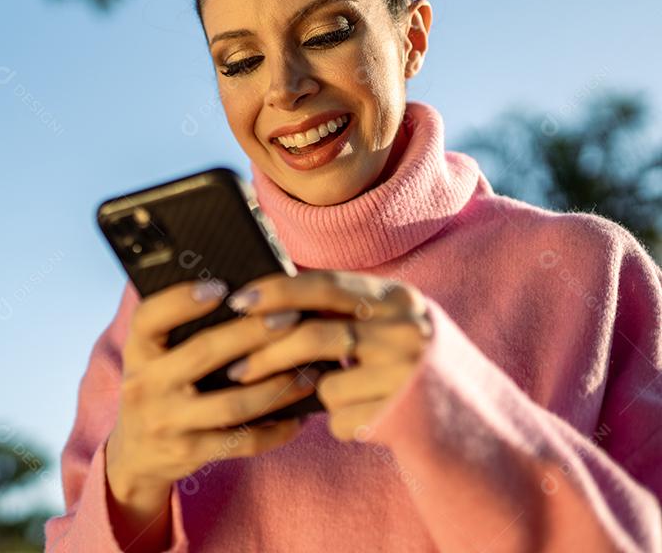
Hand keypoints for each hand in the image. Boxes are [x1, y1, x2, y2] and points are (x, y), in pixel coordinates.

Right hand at [106, 277, 318, 496]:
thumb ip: (181, 328)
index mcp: (137, 350)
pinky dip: (275, 429)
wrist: (136, 452)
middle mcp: (146, 384)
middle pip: (203, 353)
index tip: (221, 287)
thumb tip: (246, 294)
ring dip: (276, 386)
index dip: (182, 300)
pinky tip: (298, 416)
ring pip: (232, 403)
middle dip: (252, 333)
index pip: (149, 317)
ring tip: (309, 371)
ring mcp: (167, 422)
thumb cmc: (159, 385)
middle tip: (291, 317)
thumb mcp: (154, 355)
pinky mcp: (189, 452)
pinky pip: (241, 441)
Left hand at [219, 270, 432, 441]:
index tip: (238, 302)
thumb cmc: (412, 369)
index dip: (277, 291)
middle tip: (235, 370)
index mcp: (399, 298)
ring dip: (317, 396)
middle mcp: (406, 330)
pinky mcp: (403, 416)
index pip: (326, 285)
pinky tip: (368, 419)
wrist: (477, 425)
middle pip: (315, 335)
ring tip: (337, 396)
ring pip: (325, 384)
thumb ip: (345, 312)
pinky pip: (341, 419)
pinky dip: (341, 423)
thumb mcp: (390, 327)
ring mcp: (407, 375)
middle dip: (267, 354)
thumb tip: (266, 309)